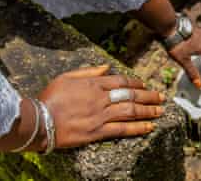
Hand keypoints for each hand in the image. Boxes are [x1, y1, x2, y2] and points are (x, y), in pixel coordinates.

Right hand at [37, 65, 165, 149]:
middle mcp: (100, 98)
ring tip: (160, 111)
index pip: (121, 81)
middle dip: (148, 95)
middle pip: (130, 94)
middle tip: (161, 97)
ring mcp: (100, 115)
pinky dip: (138, 127)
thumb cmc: (50, 98)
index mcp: (93, 83)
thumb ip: (88, 71)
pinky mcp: (98, 132)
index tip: (144, 85)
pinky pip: (122, 129)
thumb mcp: (66, 76)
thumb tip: (107, 67)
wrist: (39, 120)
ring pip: (130, 110)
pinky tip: (149, 126)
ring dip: (148, 110)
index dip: (135, 83)